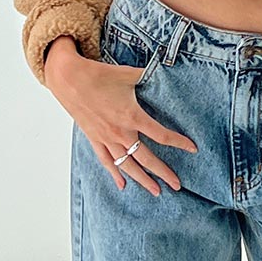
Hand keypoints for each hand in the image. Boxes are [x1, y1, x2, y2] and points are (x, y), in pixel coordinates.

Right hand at [44, 36, 197, 194]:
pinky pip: (106, 161)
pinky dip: (114, 174)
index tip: (193, 149)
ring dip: (142, 180)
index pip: (162, 135)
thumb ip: (149, 75)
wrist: (69, 79)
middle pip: (146, 159)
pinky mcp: (94, 139)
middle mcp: (120, 132)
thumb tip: (166, 69)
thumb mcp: (129, 74)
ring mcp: (106, 138)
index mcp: (132, 116)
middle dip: (163, 173)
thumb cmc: (99, 75)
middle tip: (177, 185)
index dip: (179, 142)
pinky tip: (122, 186)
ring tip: (156, 191)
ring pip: (127, 165)